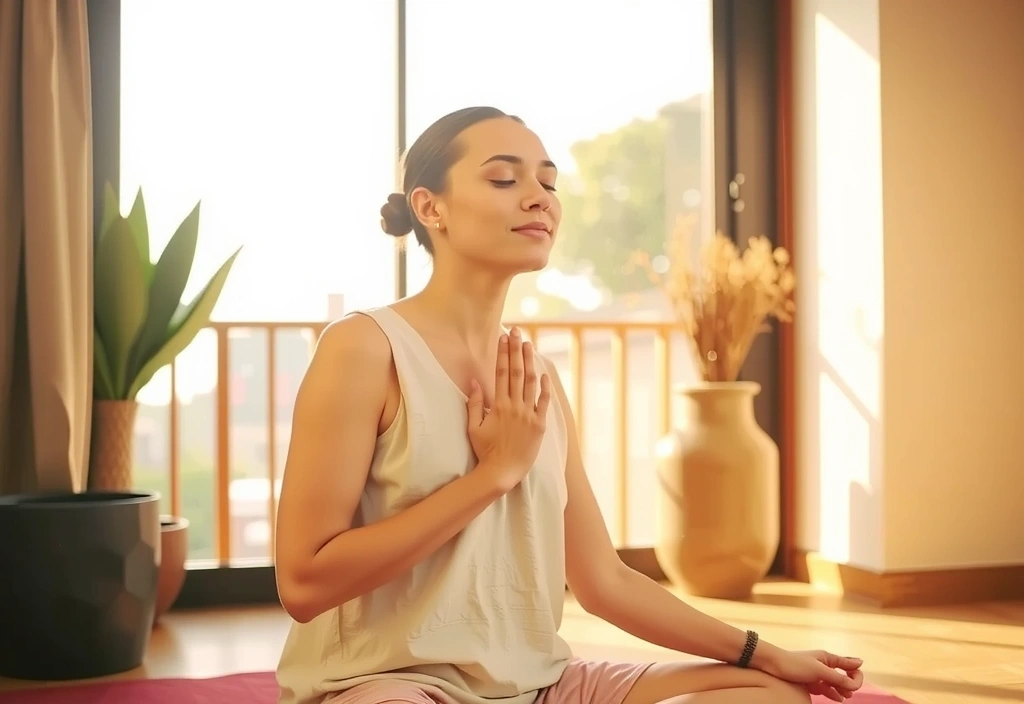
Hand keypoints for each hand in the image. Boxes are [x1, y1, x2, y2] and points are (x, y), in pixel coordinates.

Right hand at [467, 327, 550, 490]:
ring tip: (528, 345)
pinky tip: (543, 374)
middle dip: (516, 350)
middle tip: (516, 332)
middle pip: (517, 372)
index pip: (501, 372)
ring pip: (531, 383)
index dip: (503, 353)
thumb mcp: (473, 427)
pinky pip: (544, 402)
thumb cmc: (485, 450)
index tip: (503, 337)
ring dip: (529, 362)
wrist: (502, 472)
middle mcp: (515, 406)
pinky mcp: (540, 425)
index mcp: (499, 405)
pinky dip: (544, 387)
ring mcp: (529, 415)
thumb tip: (474, 381)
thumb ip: (474, 403)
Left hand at [762, 649, 863, 701]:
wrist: (772, 665)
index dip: (856, 676)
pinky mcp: (810, 681)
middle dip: (849, 684)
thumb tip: (861, 664)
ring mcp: (817, 673)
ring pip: (835, 683)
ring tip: (846, 697)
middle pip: (843, 675)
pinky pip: (825, 688)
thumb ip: (839, 675)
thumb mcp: (819, 671)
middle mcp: (824, 664)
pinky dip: (832, 693)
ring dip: (842, 690)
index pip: (850, 665)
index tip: (853, 686)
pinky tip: (838, 699)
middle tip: (849, 694)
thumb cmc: (795, 665)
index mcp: (828, 657)